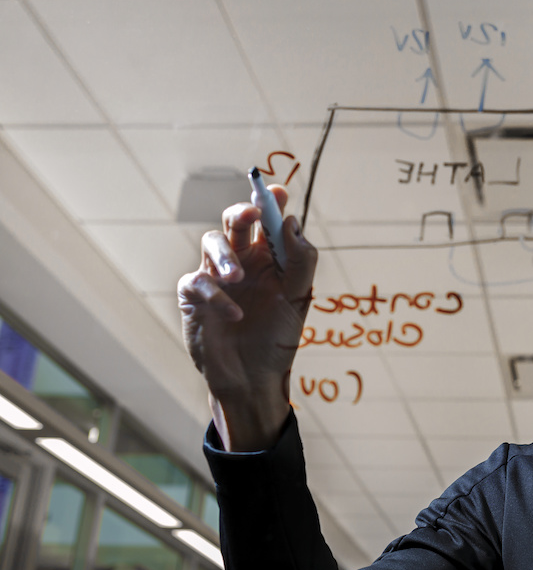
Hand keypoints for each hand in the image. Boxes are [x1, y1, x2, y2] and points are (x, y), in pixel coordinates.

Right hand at [178, 185, 316, 450]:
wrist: (254, 377)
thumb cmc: (277, 336)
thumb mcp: (298, 298)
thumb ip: (300, 259)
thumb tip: (291, 221)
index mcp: (269, 255)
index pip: (269, 219)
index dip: (270, 200)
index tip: (276, 191)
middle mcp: (242, 259)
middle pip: (235, 221)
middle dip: (241, 212)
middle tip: (250, 215)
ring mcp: (216, 275)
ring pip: (212, 242)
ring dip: (225, 255)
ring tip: (237, 277)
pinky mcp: (194, 297)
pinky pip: (198, 282)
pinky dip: (216, 296)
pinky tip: (234, 315)